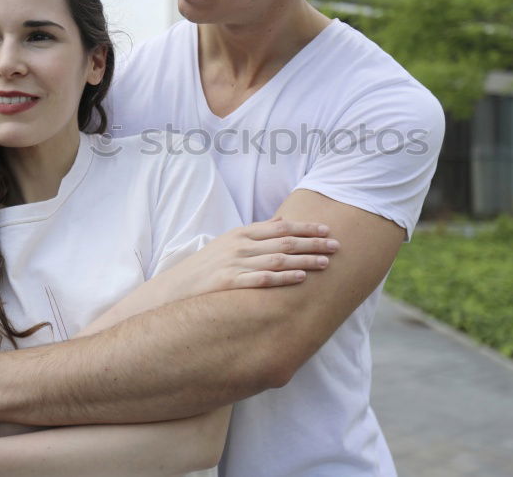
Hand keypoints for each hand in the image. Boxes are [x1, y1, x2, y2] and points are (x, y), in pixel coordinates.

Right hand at [163, 217, 338, 298]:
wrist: (175, 288)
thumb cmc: (206, 267)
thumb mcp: (228, 243)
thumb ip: (255, 234)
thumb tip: (281, 223)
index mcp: (241, 233)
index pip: (281, 227)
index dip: (306, 228)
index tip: (326, 230)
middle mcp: (240, 245)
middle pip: (285, 242)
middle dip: (313, 243)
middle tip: (337, 245)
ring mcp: (235, 263)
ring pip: (278, 259)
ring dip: (305, 261)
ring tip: (327, 262)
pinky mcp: (230, 283)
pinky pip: (262, 279)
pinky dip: (284, 278)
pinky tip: (301, 279)